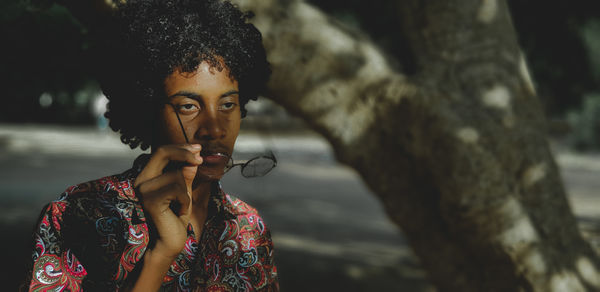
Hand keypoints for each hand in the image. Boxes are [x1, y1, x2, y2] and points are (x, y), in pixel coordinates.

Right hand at [133, 144, 202, 258]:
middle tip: (201, 159)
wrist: (170, 241)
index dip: (180, 147)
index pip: (161, 152)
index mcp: (147, 175)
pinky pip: (178, 190)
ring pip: (176, 175)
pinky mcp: (150, 200)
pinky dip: (185, 201)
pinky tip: (180, 212)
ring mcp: (143, 190)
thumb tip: (194, 157)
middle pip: (162, 153)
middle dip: (184, 153)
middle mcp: (141, 180)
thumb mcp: (184, 190)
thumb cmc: (177, 214)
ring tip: (181, 205)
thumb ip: (186, 174)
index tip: (198, 148)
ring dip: (186, 191)